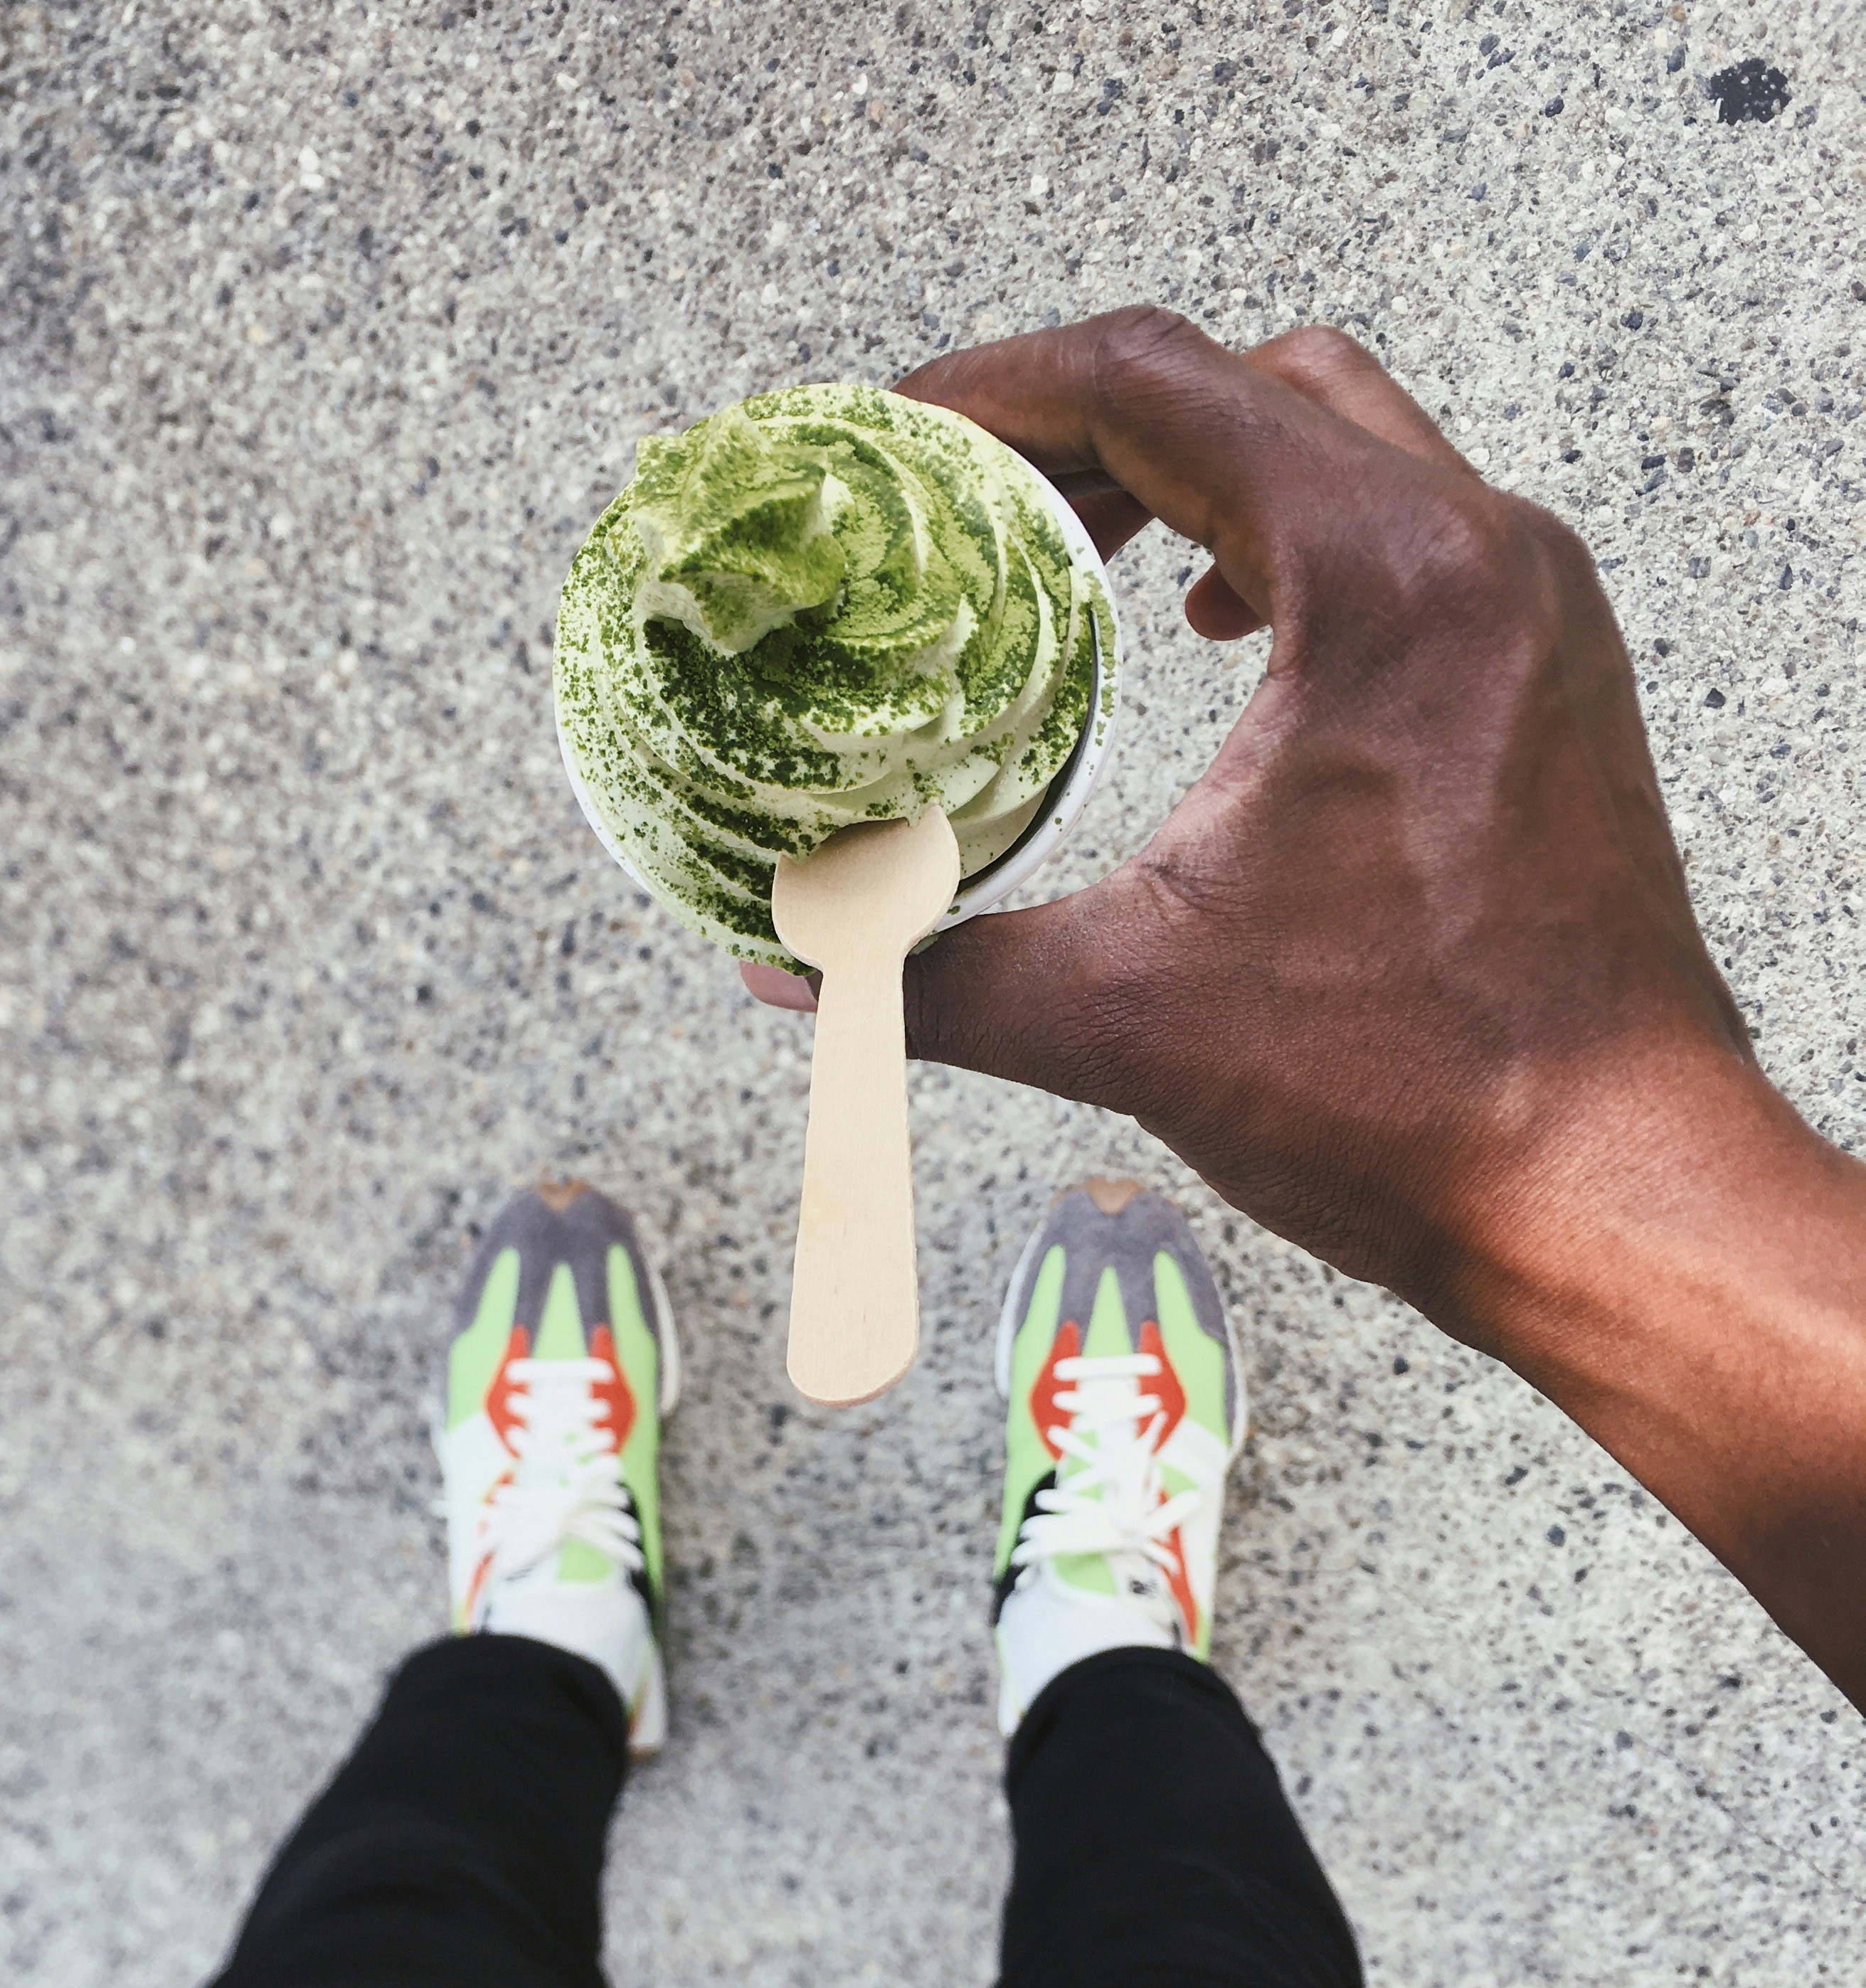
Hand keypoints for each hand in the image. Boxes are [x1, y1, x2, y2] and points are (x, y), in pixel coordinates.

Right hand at [748, 310, 1865, 1703]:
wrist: (1607, 1189)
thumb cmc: (1423, 1094)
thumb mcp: (1128, 1017)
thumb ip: (936, 977)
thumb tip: (796, 974)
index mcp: (1387, 583)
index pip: (1161, 383)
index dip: (999, 389)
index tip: (900, 432)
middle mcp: (1483, 559)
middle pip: (1257, 382)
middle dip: (1093, 421)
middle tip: (970, 496)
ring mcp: (1532, 614)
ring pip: (1345, 446)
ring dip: (1197, 473)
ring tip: (1069, 549)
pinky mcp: (1546, 680)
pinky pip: (1406, 537)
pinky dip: (1288, 542)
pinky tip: (1214, 630)